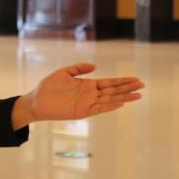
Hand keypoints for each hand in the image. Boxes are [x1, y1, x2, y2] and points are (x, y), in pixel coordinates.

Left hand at [12, 62, 144, 128]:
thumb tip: (95, 66)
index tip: (136, 79)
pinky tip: (119, 103)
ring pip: (109, 100)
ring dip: (123, 98)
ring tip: (137, 95)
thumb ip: (78, 68)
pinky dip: (109, 106)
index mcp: (88, 85)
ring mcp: (87, 104)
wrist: (36, 101)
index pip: (109, 82)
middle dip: (128, 88)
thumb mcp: (64, 73)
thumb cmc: (48, 87)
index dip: (122, 81)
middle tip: (143, 86)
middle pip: (113, 91)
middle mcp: (90, 95)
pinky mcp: (81, 112)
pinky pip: (98, 109)